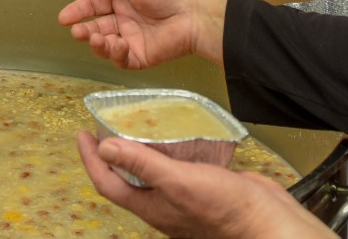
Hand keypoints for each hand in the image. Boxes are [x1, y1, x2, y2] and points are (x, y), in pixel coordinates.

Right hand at [58, 0, 225, 68]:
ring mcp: (131, 39)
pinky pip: (120, 59)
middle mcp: (124, 19)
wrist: (195, 16)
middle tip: (76, 31)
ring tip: (95, 38)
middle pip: (96, 26)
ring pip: (105, 44)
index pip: (95, 4)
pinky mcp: (139, 57)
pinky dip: (114, 53)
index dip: (79, 9)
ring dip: (96, 42)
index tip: (64, 17)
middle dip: (84, 30)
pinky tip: (116, 44)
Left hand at [77, 132, 330, 238]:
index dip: (91, 159)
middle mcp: (163, 203)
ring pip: (154, 172)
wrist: (266, 222)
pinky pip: (179, 167)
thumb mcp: (176, 180)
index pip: (108, 182)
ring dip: (142, 150)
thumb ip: (142, 163)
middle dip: (113, 153)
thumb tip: (104, 147)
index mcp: (150, 206)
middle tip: (106, 125)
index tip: (81, 133)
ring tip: (138, 124)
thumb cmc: (224, 208)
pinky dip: (172, 150)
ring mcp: (184, 197)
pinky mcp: (205, 187)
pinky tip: (179, 135)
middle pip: (128, 178)